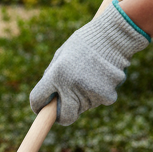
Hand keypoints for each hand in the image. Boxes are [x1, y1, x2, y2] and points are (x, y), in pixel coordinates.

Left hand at [29, 4, 149, 125]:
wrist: (114, 35)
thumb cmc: (85, 42)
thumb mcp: (62, 54)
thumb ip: (51, 76)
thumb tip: (47, 97)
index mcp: (56, 74)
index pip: (38, 99)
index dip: (38, 105)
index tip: (41, 107)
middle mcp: (71, 86)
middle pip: (65, 117)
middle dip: (63, 114)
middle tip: (64, 107)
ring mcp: (89, 93)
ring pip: (82, 108)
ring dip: (82, 99)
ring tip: (89, 77)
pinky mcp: (106, 96)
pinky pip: (98, 101)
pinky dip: (98, 93)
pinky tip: (101, 77)